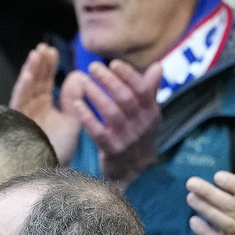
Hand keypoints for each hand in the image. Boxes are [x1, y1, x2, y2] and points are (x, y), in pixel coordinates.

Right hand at [11, 44, 81, 162]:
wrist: (50, 171)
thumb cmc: (60, 148)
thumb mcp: (73, 120)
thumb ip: (75, 98)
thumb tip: (78, 75)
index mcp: (42, 106)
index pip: (44, 81)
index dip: (48, 66)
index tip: (52, 51)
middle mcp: (31, 107)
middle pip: (34, 81)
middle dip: (39, 64)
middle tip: (44, 47)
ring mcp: (23, 114)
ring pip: (26, 88)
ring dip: (31, 70)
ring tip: (37, 53)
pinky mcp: (18, 122)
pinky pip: (20, 102)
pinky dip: (24, 88)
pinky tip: (29, 74)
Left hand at [62, 61, 164, 182]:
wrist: (135, 171)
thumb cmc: (138, 134)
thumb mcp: (148, 114)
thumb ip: (150, 90)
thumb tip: (158, 66)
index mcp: (151, 113)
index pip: (142, 90)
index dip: (128, 75)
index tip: (113, 63)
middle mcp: (142, 125)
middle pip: (125, 98)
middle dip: (108, 80)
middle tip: (93, 67)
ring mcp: (127, 139)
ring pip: (111, 113)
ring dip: (96, 95)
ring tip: (83, 81)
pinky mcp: (112, 150)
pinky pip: (98, 132)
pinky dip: (87, 117)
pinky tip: (77, 104)